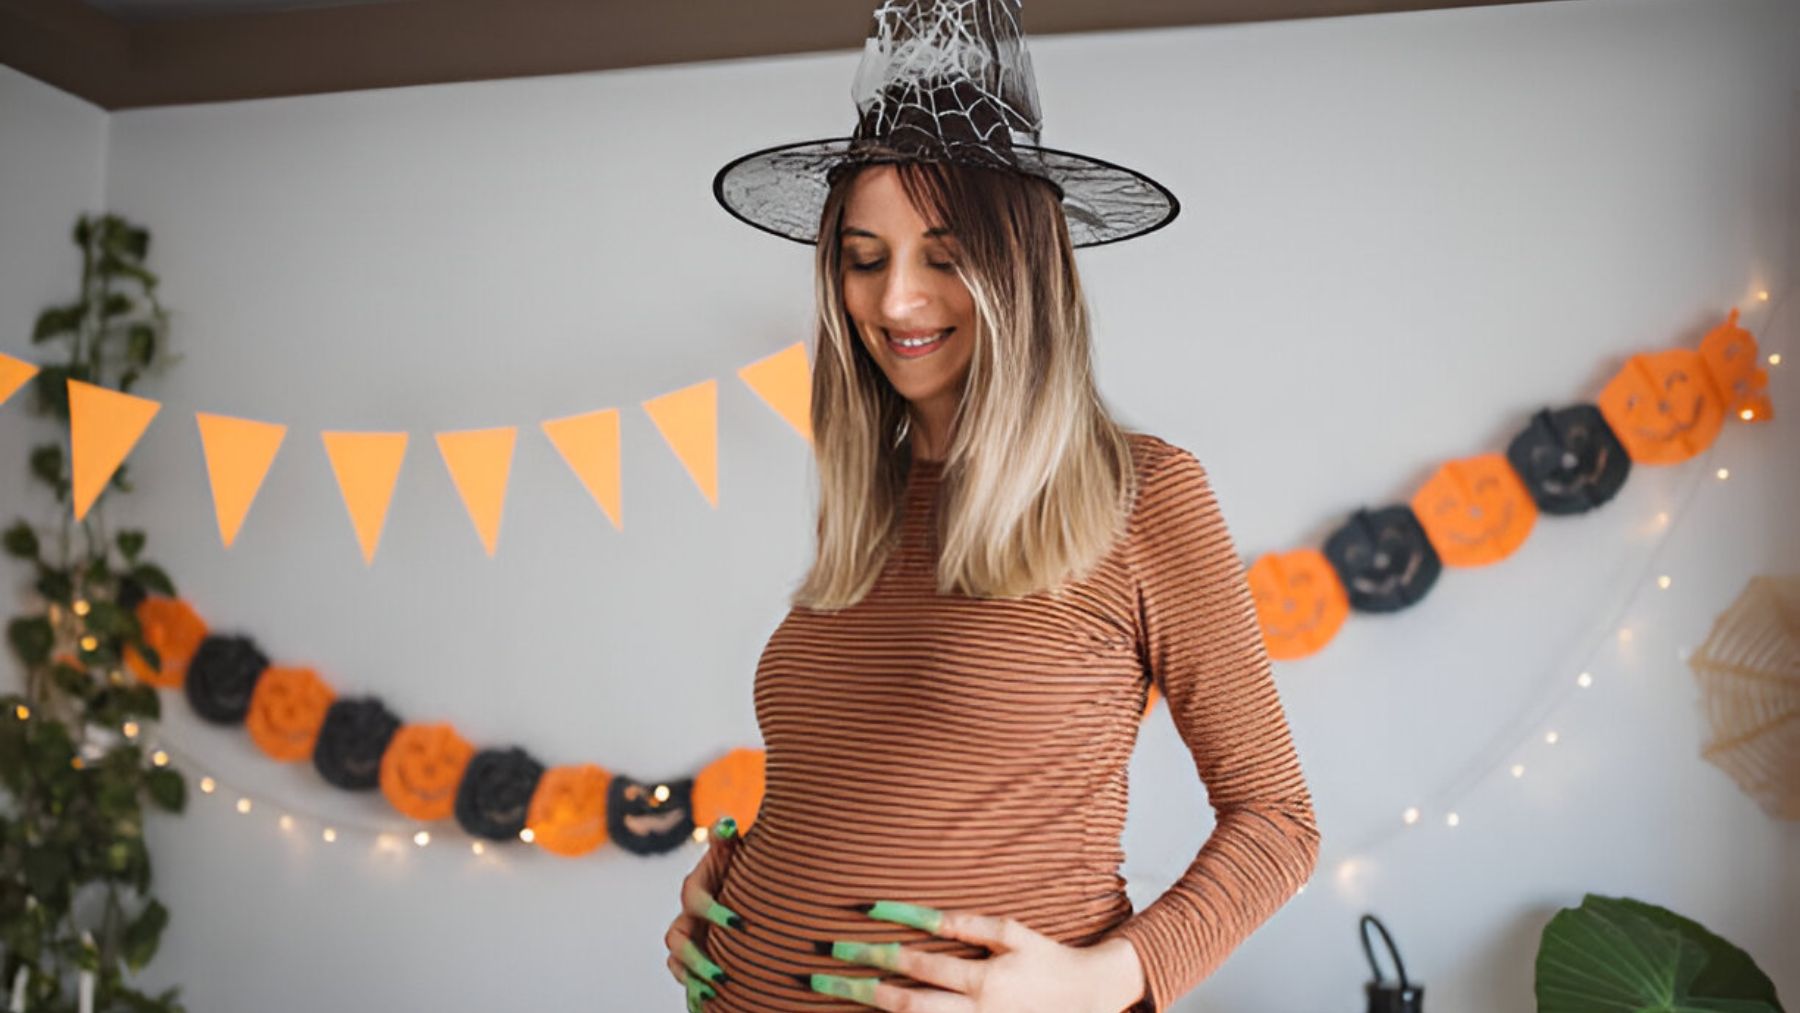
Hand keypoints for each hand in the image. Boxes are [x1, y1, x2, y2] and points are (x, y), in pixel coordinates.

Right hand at [663, 817, 744, 1012]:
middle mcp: (687, 914)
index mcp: (697, 887)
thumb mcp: (736, 851)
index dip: (712, 911)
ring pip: (677, 960)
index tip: (739, 924)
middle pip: (678, 939)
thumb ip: (727, 839)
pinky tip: (707, 1005)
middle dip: (697, 959)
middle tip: (724, 975)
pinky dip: (692, 991)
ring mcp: (688, 937)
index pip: (694, 899)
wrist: (746, 886)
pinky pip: (684, 977)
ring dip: (692, 978)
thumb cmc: (743, 866)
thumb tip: (726, 824)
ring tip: (714, 993)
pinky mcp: (694, 957)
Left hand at [808, 901, 1146, 1011]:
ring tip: (833, 992)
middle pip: (903, 1003)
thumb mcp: (1013, 933)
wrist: (1088, 999)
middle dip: (857, 987)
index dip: (879, 947)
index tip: (846, 934)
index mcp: (984, 980)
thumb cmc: (1046, 959)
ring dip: (869, 1009)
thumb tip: (923, 916)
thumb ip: (969, 925)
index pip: (918, 962)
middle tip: (818, 972)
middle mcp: (976, 1012)